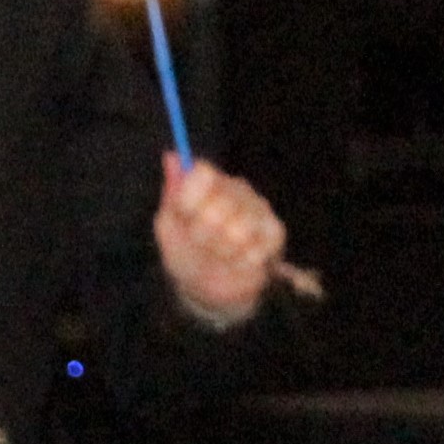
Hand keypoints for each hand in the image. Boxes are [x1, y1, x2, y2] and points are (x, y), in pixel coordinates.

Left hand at [155, 158, 288, 324]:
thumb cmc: (185, 251)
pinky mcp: (275, 233)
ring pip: (239, 230)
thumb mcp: (168, 225)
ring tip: (219, 254)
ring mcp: (259, 210)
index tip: (182, 214)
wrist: (206, 287)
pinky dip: (241, 262)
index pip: (202, 174)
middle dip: (202, 233)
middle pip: (219, 205)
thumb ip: (172, 193)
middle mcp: (237, 189)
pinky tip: (237, 261)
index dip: (190, 198)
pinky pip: (257, 248)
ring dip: (222, 251)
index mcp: (209, 182)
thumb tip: (170, 156)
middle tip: (200, 242)